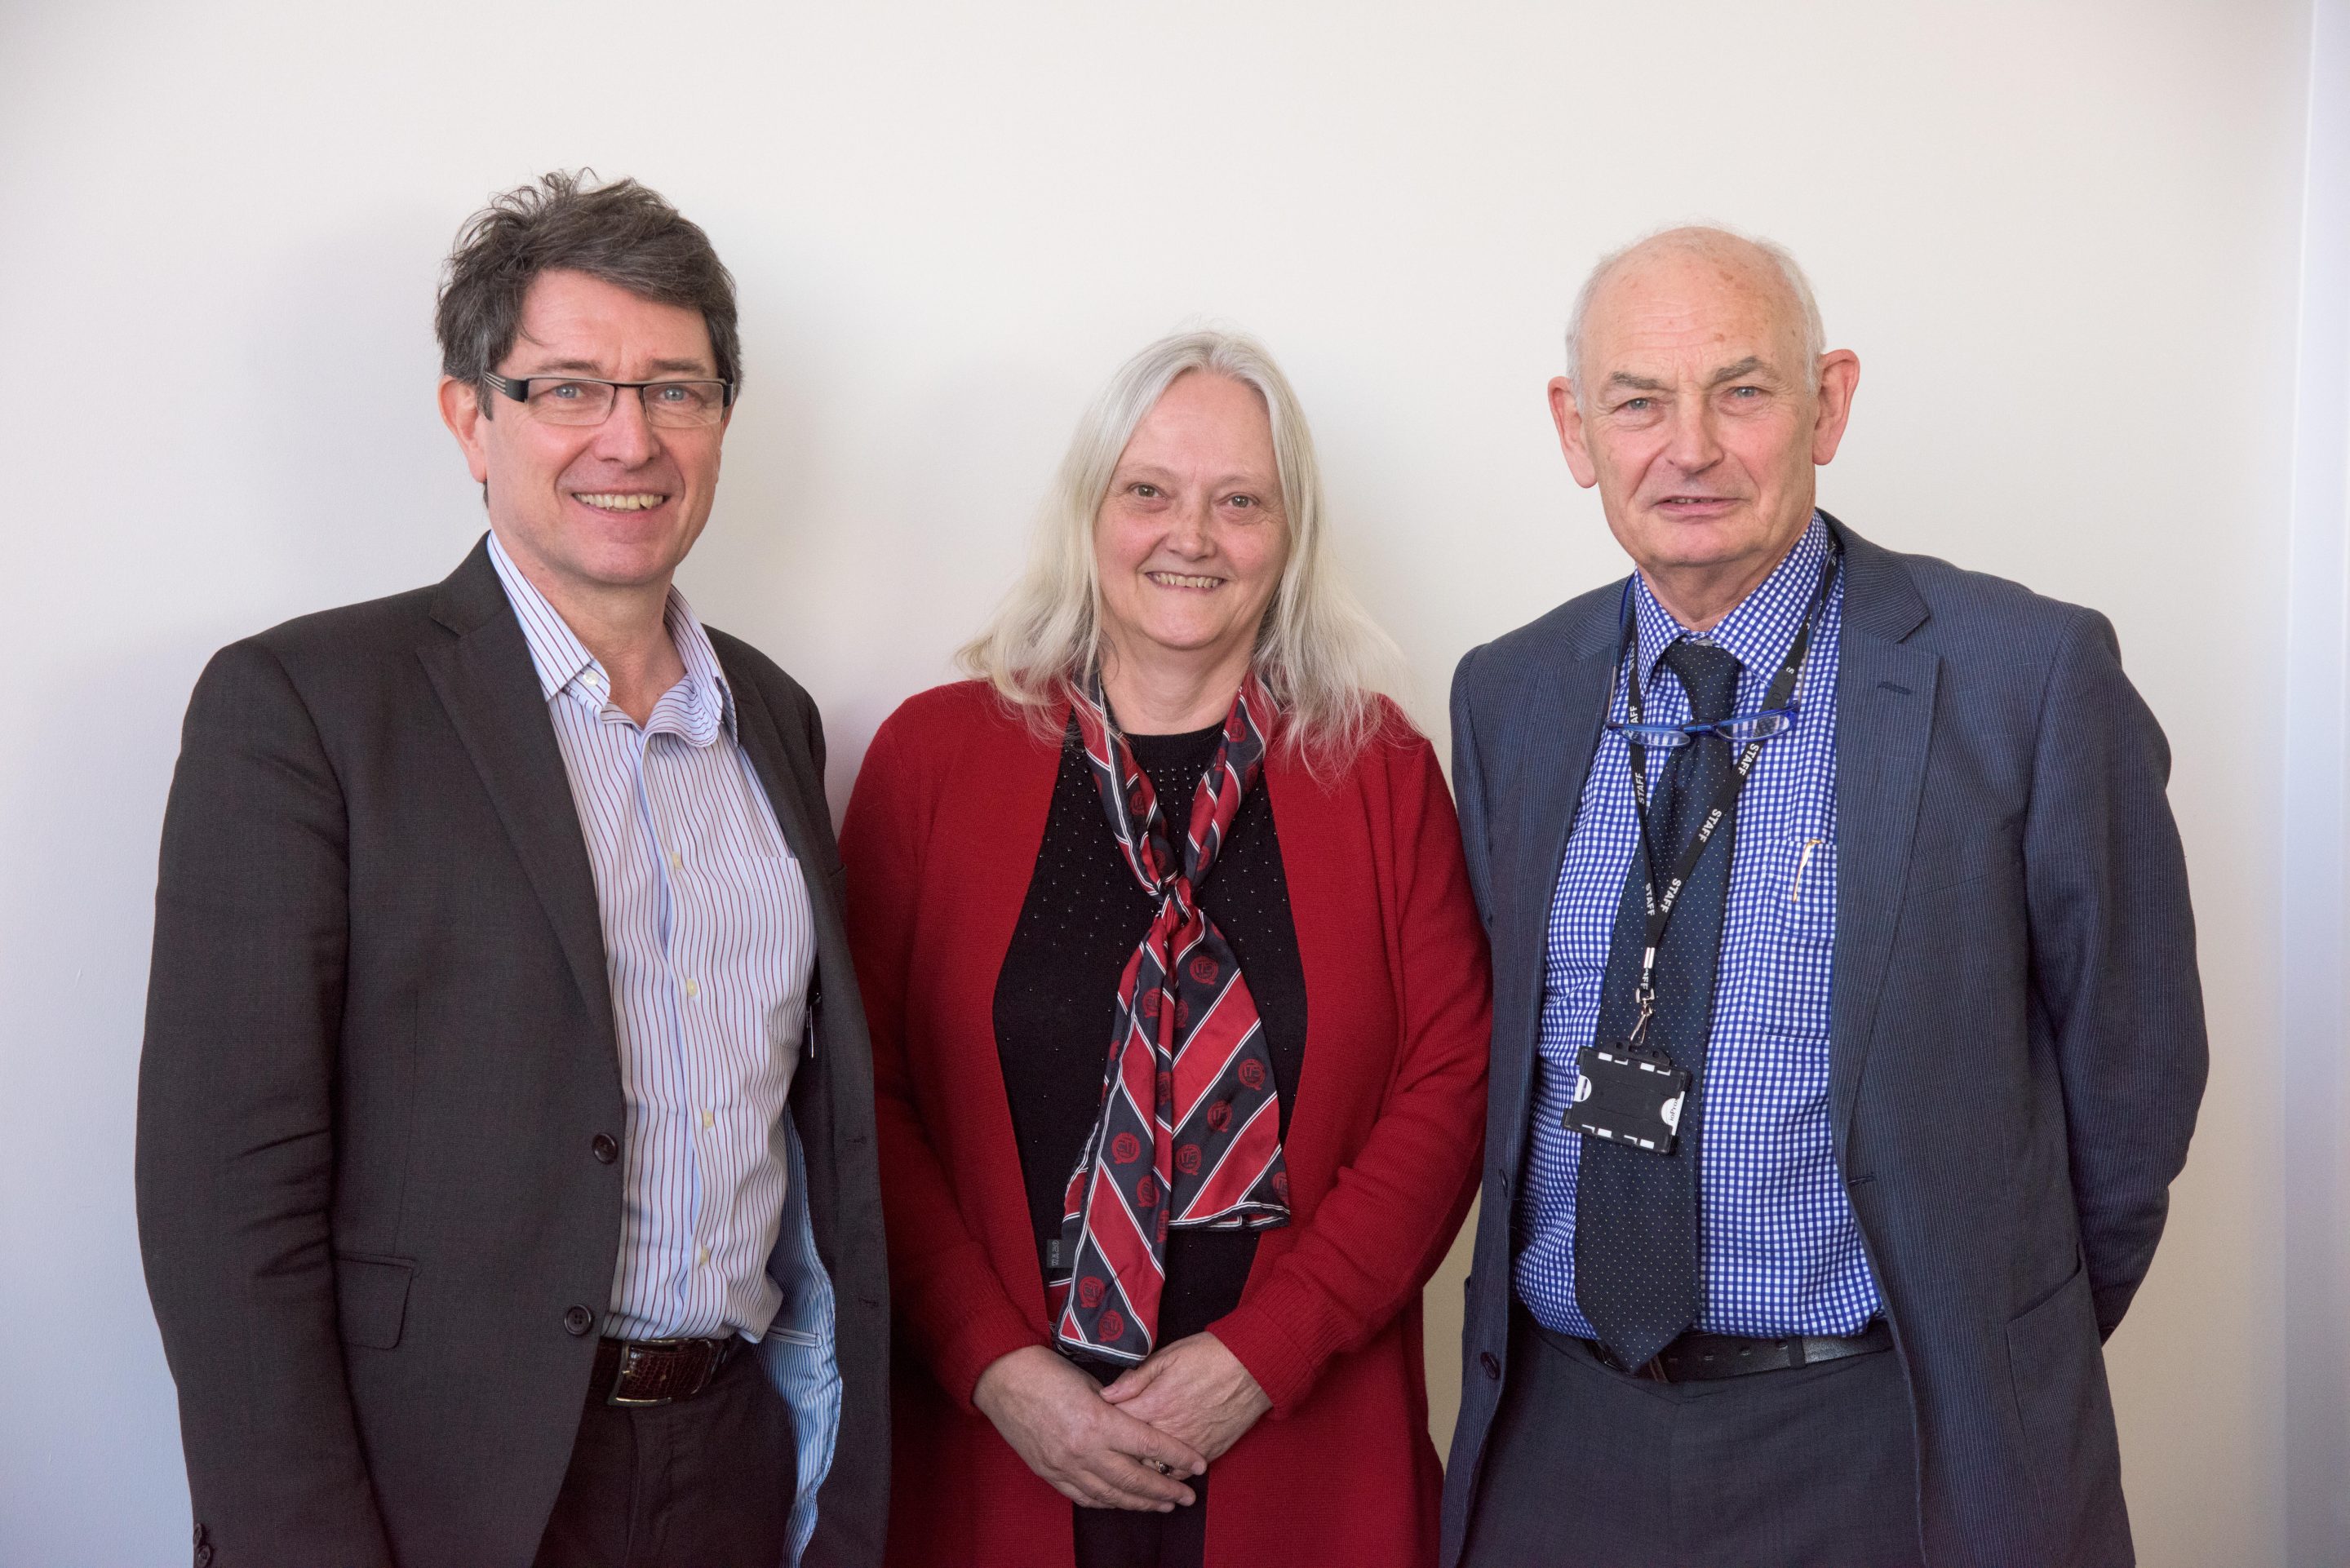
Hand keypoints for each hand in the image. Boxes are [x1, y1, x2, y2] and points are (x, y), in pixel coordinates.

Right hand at [972, 1345, 1206, 1510]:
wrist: (1003, 1380)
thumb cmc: (1048, 1372)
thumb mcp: (1091, 1383)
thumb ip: (1118, 1406)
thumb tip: (1141, 1422)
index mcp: (1099, 1422)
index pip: (1149, 1446)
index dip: (1178, 1457)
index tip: (1199, 1464)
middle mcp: (1084, 1450)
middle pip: (1135, 1479)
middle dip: (1166, 1490)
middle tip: (1188, 1497)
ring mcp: (1065, 1466)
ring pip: (1112, 1495)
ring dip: (1141, 1503)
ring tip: (1163, 1505)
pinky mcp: (1050, 1474)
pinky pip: (1085, 1497)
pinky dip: (1108, 1502)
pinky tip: (1123, 1503)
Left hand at [1099, 1332, 1270, 1461]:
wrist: (1253, 1367)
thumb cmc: (1209, 1355)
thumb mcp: (1168, 1356)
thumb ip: (1135, 1379)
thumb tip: (1106, 1394)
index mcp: (1154, 1404)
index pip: (1115, 1423)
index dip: (1100, 1422)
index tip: (1093, 1421)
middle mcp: (1168, 1430)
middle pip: (1129, 1452)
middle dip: (1113, 1451)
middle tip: (1103, 1448)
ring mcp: (1187, 1446)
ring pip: (1152, 1469)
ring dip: (1137, 1468)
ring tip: (1124, 1464)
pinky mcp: (1206, 1454)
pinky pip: (1179, 1474)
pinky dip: (1165, 1474)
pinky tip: (1155, 1471)